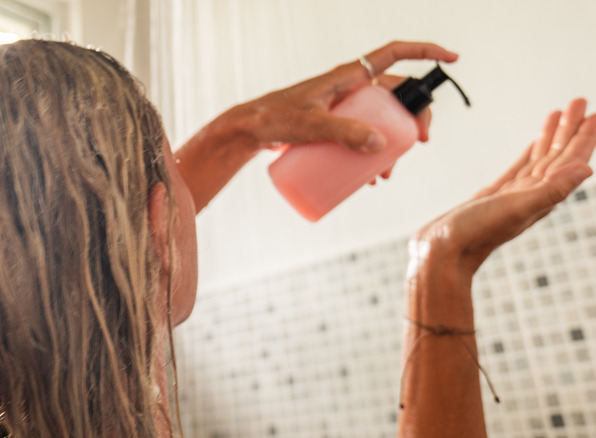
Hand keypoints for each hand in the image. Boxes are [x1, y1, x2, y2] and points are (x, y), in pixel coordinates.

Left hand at [242, 41, 457, 152]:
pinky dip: (371, 154)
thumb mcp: (310, 125)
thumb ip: (343, 132)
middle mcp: (350, 89)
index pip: (393, 54)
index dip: (425, 51)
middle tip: (420, 142)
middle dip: (414, 117)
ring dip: (392, 144)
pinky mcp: (333, 126)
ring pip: (380, 120)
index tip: (452, 59)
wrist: (248, 131)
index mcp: (348, 76)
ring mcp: (342, 108)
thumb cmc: (274, 120)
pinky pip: (363, 136)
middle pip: (395, 95)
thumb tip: (380, 145)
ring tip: (388, 173)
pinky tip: (371, 176)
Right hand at [414, 98, 595, 275]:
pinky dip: (529, 154)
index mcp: (541, 197)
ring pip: (539, 160)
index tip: (594, 114)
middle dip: (569, 130)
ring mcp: (512, 196)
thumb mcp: (515, 209)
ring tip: (559, 113)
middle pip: (557, 156)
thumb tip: (587, 169)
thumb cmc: (475, 235)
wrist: (440, 254)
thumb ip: (551, 190)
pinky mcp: (492, 196)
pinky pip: (518, 169)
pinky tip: (533, 144)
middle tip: (578, 102)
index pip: (570, 161)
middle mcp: (531, 195)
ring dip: (550, 137)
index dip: (584, 138)